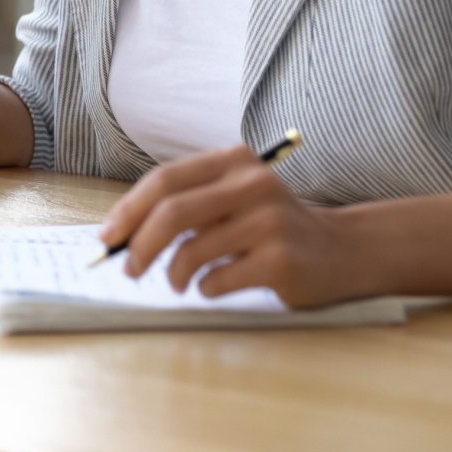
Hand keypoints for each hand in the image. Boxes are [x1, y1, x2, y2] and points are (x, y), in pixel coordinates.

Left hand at [97, 145, 367, 307]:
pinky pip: (217, 280)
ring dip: (173, 275)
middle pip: (172, 213)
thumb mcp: (235, 198)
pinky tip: (215, 287)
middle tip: (129, 270)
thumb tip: (122, 234)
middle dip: (139, 245)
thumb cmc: (272, 228)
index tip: (108, 238)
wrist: (343, 251)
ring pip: (191, 251)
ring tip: (179, 282)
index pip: (165, 180)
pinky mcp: (280, 260)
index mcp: (234, 161)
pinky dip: (205, 289)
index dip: (129, 210)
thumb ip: (189, 205)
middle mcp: (252, 184)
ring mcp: (269, 221)